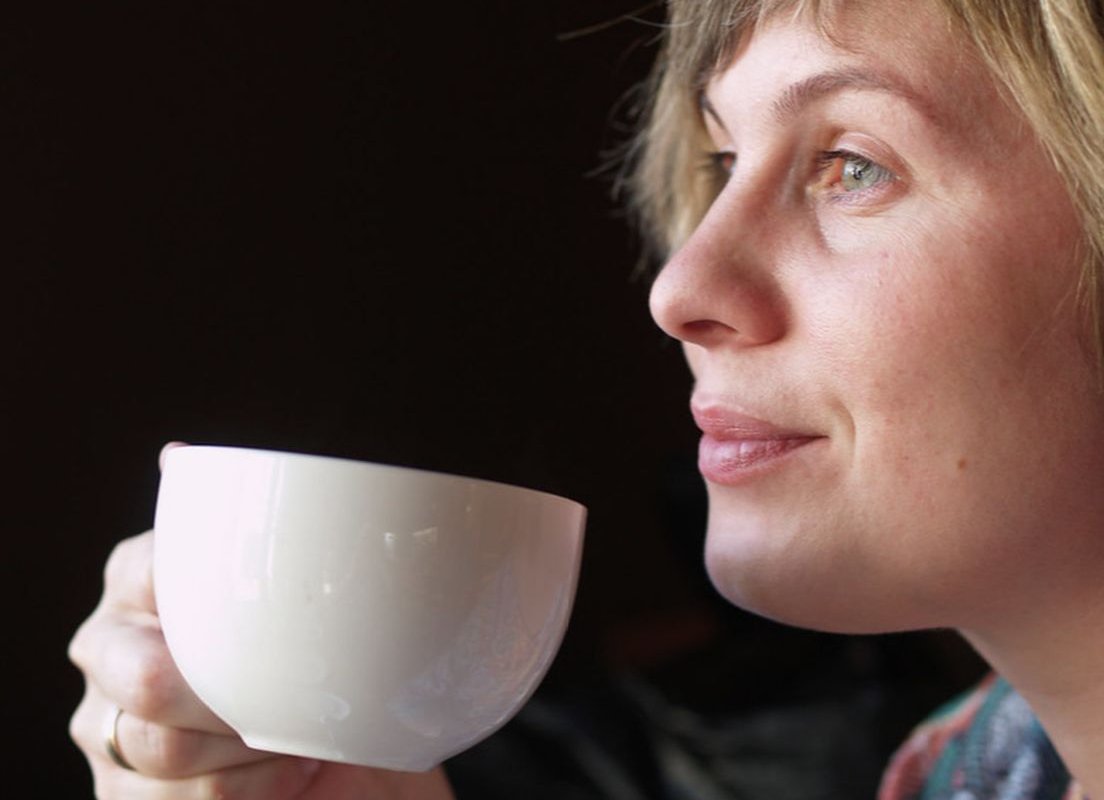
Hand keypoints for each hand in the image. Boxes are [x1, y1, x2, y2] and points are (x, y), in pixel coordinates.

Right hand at [68, 447, 455, 798]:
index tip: (284, 626)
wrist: (350, 755)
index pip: (154, 576)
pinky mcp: (126, 799)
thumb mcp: (307, 596)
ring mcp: (107, 731)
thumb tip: (179, 457)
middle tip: (301, 696)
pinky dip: (252, 792)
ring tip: (302, 733)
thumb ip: (260, 532)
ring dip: (254, 750)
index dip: (225, 608)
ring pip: (165, 750)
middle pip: (150, 680)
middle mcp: (108, 650)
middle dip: (239, 699)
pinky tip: (292, 772)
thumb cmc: (323, 663)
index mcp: (140, 580)